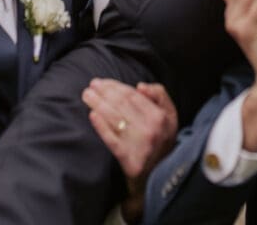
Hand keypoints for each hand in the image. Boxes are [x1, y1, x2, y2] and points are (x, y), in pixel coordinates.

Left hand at [82, 78, 178, 222]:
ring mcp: (139, 145)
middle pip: (121, 105)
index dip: (114, 86)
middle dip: (104, 92)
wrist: (162, 173)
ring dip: (98, 104)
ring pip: (114, 119)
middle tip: (91, 86)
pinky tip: (92, 115)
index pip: (132, 95)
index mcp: (160, 116)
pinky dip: (101, 126)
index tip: (101, 82)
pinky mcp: (129, 160)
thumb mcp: (170, 113)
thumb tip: (140, 86)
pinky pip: (112, 140)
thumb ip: (159, 94)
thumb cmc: (162, 137)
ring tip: (87, 96)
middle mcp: (150, 129)